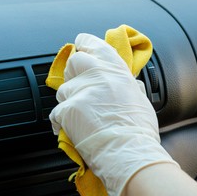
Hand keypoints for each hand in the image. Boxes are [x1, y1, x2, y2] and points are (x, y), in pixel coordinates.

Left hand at [49, 33, 177, 195]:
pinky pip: (56, 113)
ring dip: (70, 100)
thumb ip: (129, 86)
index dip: (86, 44)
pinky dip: (62, 121)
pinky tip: (73, 128)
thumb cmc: (139, 130)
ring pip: (63, 89)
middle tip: (81, 86)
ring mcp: (80, 91)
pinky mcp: (67, 109)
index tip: (82, 44)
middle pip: (74, 62)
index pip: (94, 45)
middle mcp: (97, 75)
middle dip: (75, 73)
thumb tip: (130, 83)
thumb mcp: (140, 99)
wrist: (129, 152)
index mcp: (116, 70)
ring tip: (83, 116)